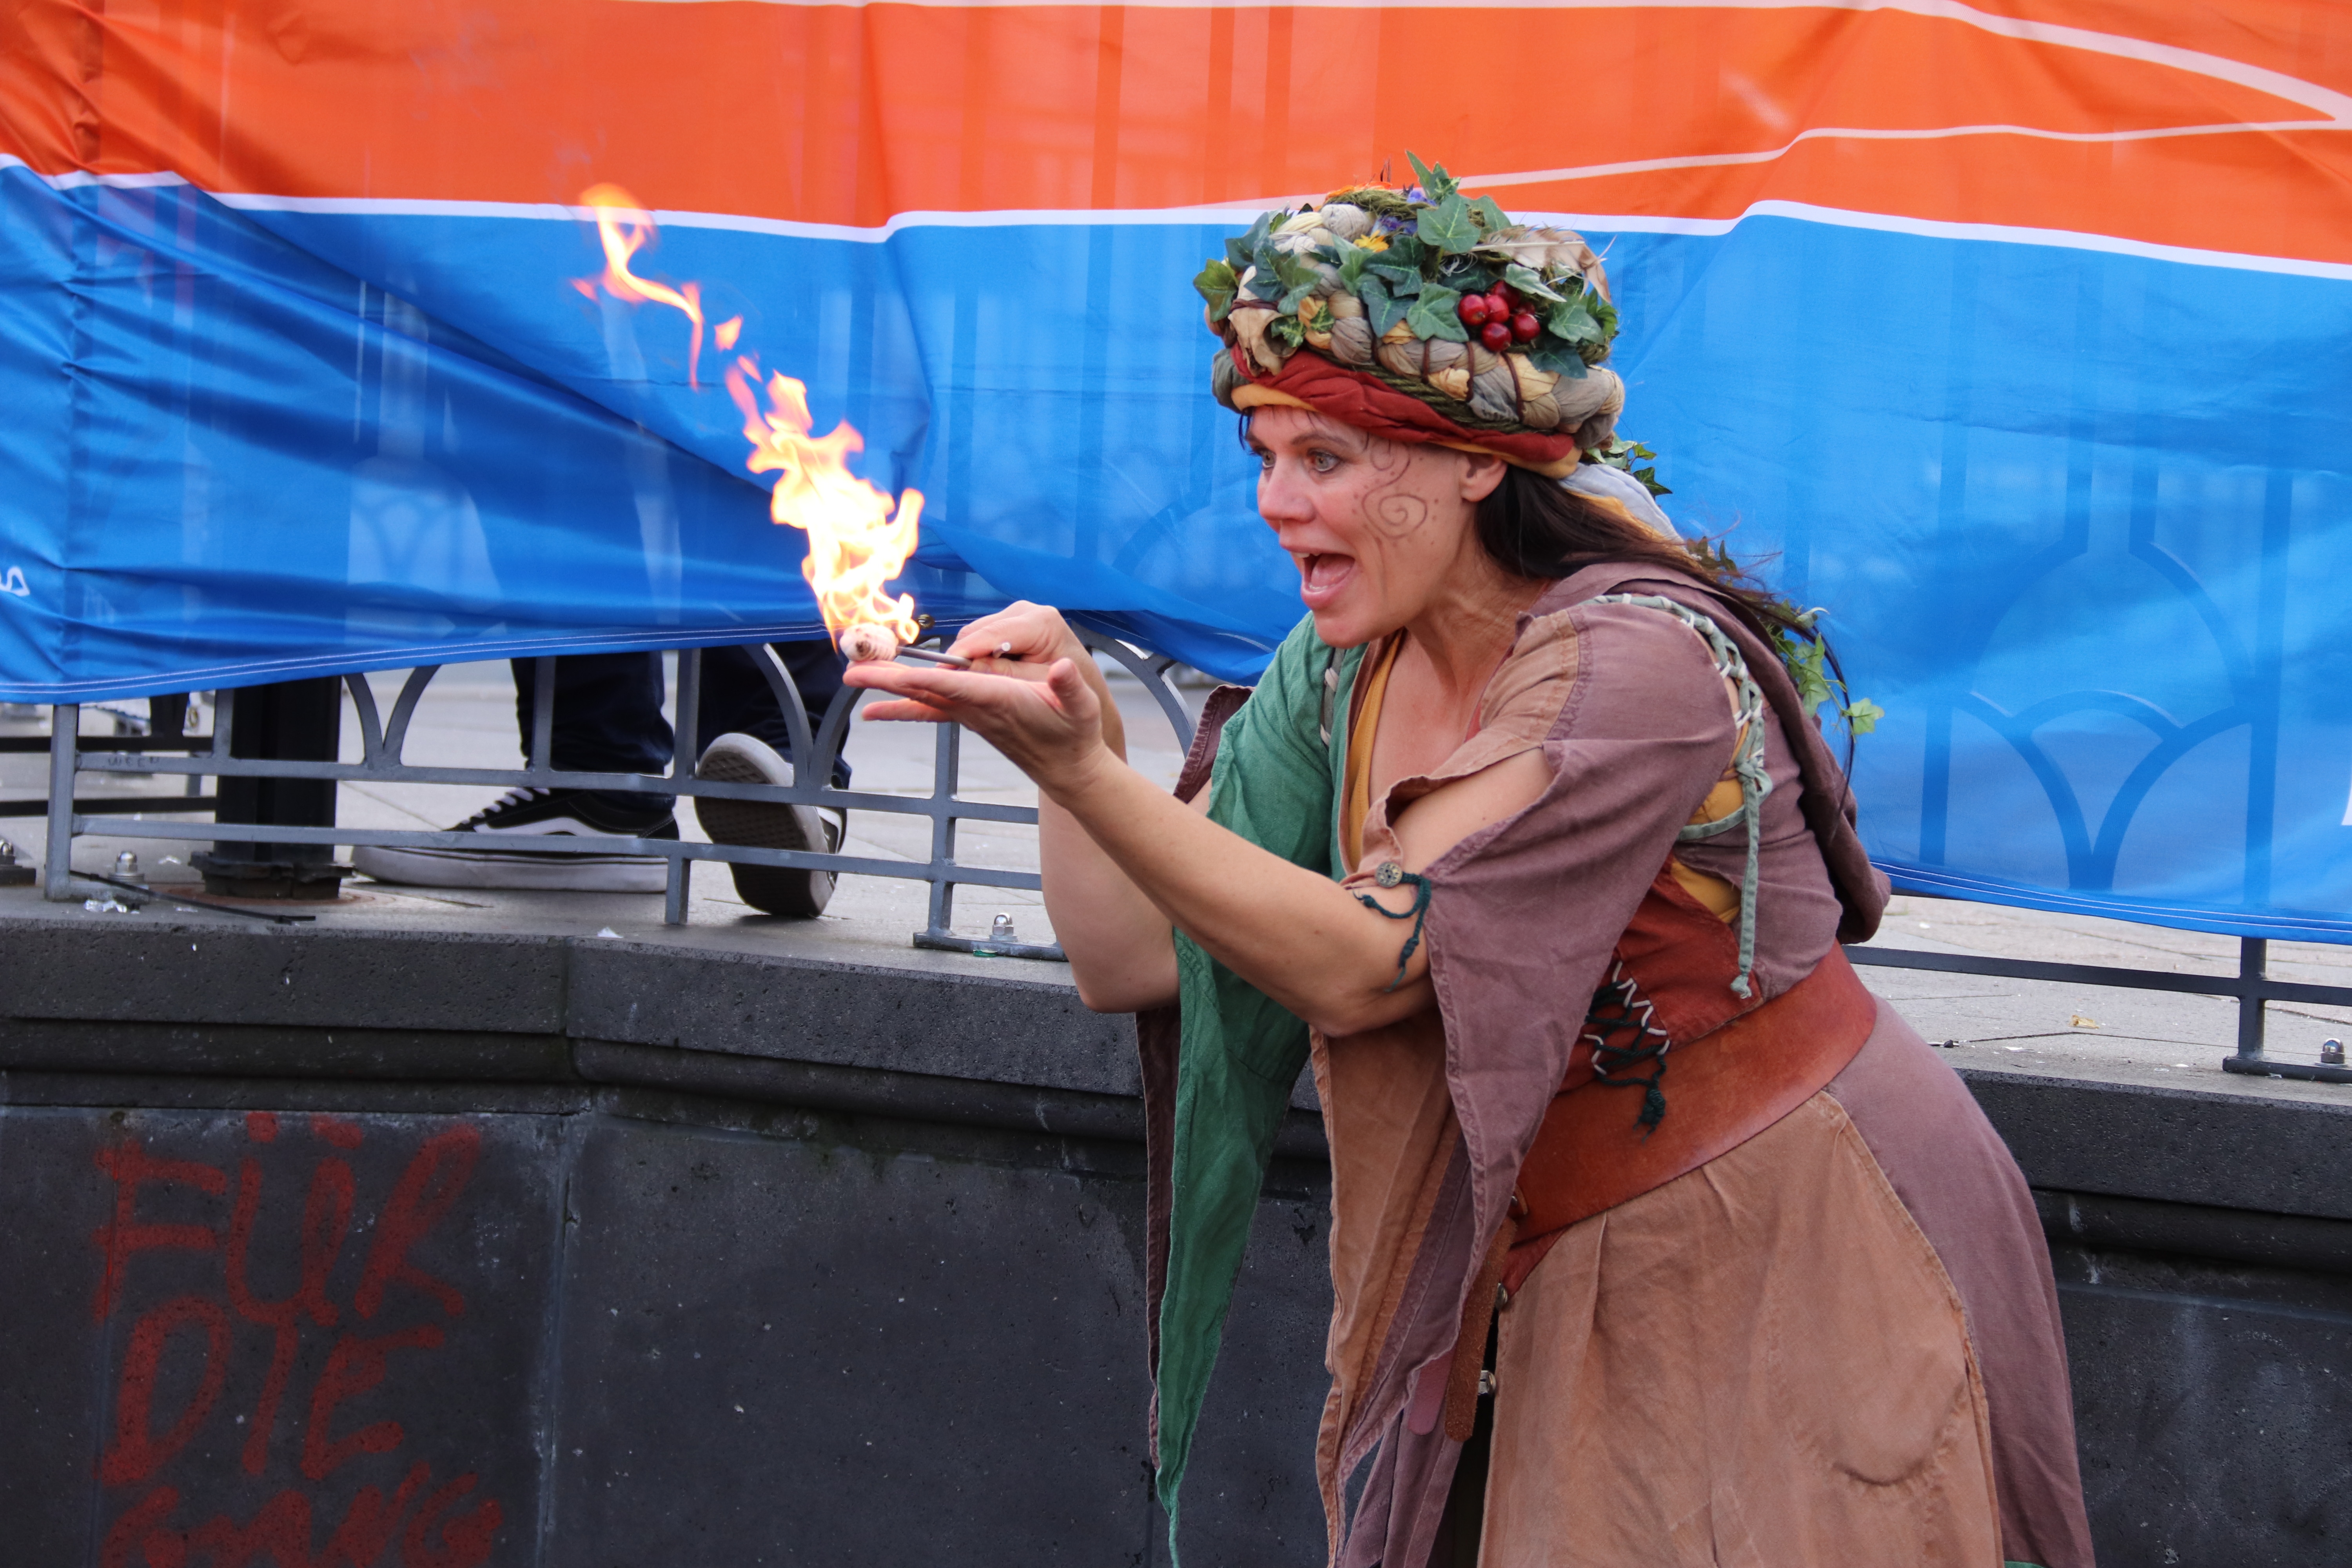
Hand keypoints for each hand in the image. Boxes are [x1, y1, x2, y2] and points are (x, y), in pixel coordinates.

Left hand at [845, 651, 1114, 798]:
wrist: (1068, 770)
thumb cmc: (1075, 734)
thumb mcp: (1082, 708)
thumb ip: (1071, 686)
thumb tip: (1065, 666)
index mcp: (998, 702)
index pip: (953, 686)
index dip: (921, 677)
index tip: (891, 671)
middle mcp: (976, 710)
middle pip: (925, 691)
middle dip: (888, 679)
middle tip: (852, 670)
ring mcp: (969, 715)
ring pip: (922, 696)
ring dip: (889, 684)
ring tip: (856, 673)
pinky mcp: (970, 717)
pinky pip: (929, 707)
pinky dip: (901, 705)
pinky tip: (877, 709)